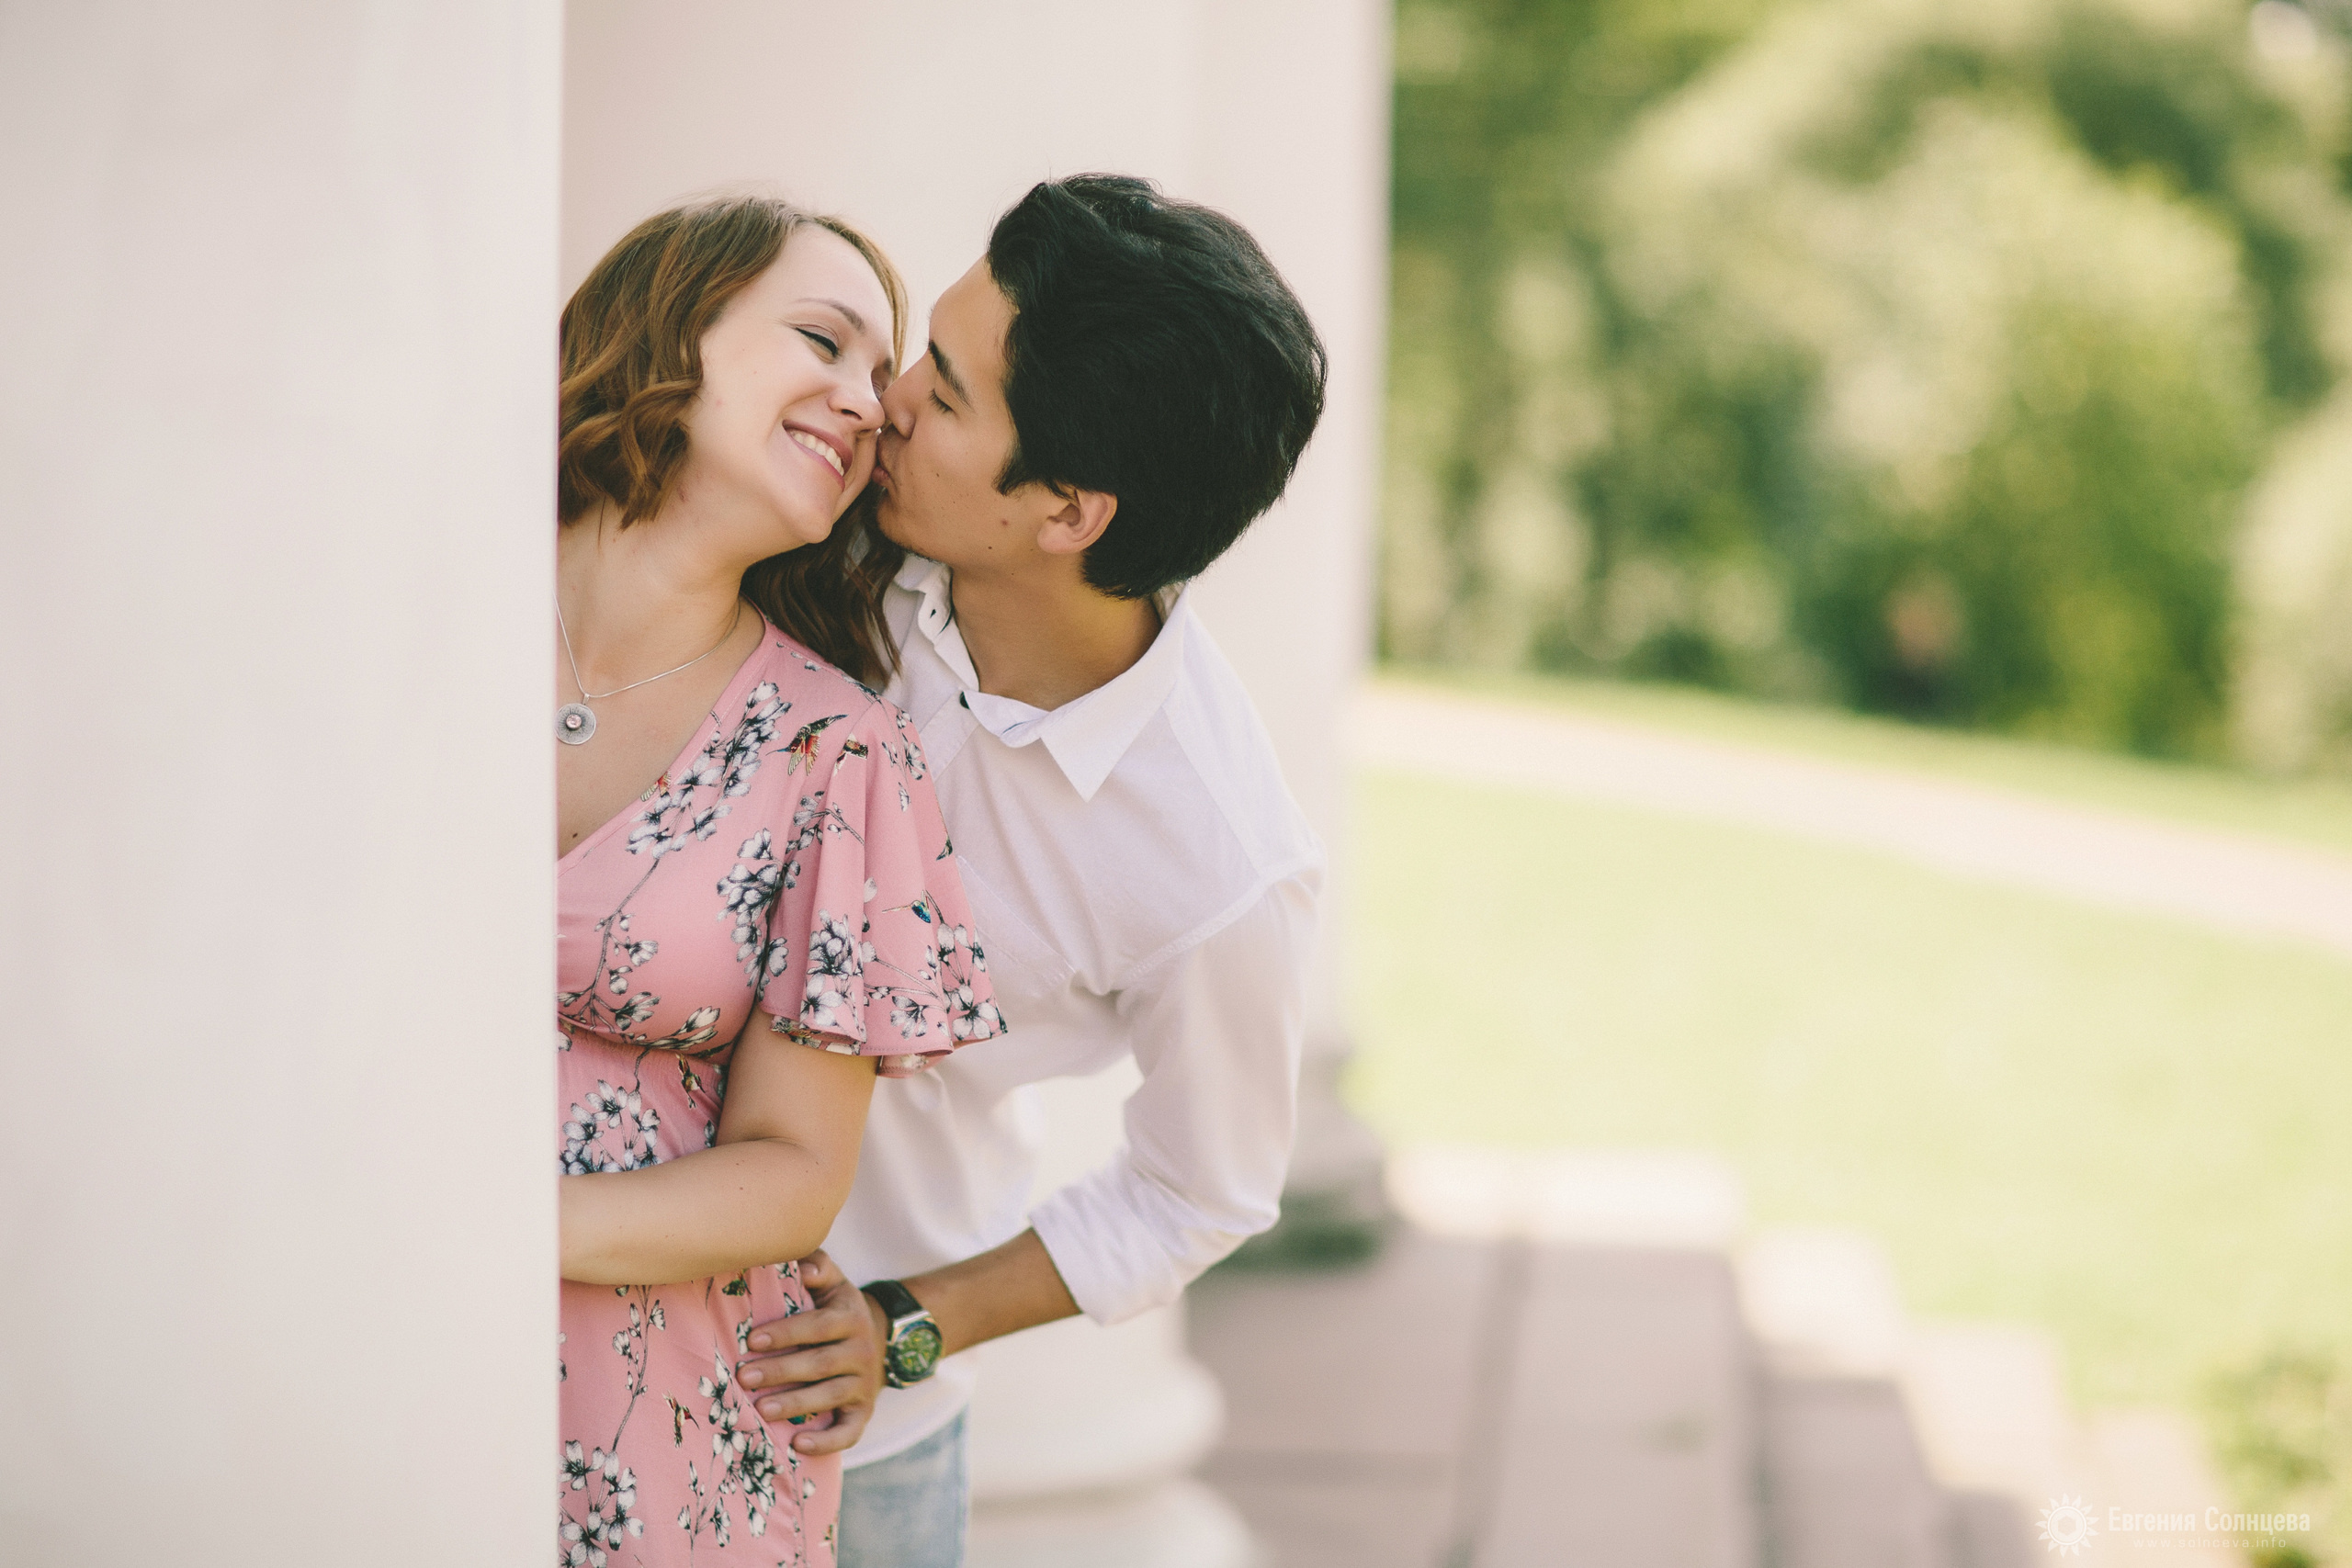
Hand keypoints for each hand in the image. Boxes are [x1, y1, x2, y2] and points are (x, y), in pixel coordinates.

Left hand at [736, 1248, 888, 1455]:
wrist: (877, 1341)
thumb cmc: (835, 1309)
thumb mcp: (833, 1283)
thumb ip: (818, 1266)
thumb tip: (803, 1269)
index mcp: (850, 1316)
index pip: (818, 1325)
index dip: (786, 1333)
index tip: (752, 1341)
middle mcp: (861, 1351)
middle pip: (820, 1363)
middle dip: (781, 1371)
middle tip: (745, 1378)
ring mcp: (864, 1383)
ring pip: (831, 1396)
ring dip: (796, 1404)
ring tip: (762, 1411)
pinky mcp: (864, 1412)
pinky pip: (849, 1431)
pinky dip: (827, 1441)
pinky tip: (799, 1445)